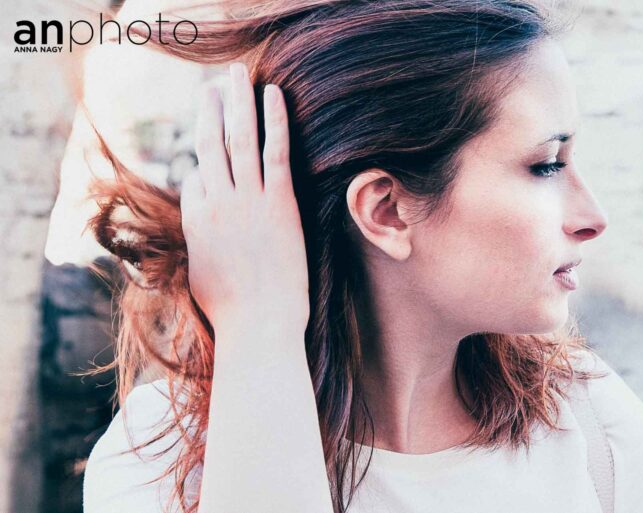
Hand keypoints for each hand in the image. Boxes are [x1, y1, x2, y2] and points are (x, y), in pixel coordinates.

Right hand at [180, 63, 309, 332]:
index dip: (206, 171)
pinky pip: (274, 151)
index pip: (195, 179)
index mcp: (194, 221)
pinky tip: (273, 95)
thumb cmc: (232, 311)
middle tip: (212, 86)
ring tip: (235, 74)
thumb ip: (199, 245)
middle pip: (208, 144)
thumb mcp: (200, 276)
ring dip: (235, 102)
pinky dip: (273, 120)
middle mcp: (215, 203)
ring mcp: (247, 200)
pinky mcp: (279, 203)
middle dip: (209, 111)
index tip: (219, 164)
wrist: (260, 325)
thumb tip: (200, 230)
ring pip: (237, 139)